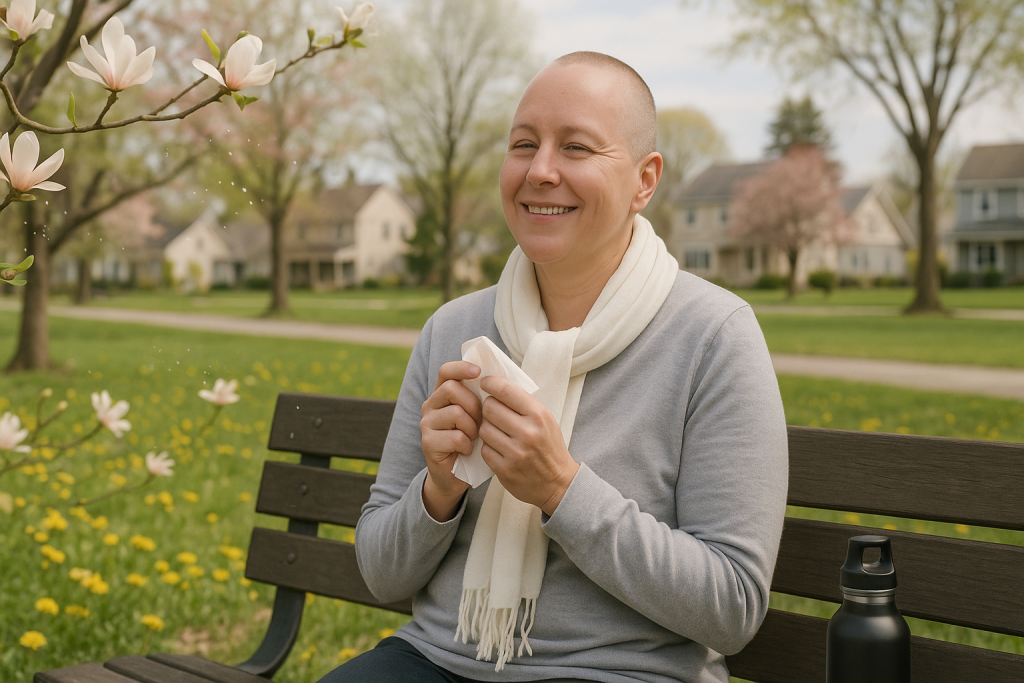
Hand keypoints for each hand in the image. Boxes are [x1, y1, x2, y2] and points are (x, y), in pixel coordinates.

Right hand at [419, 361, 480, 520]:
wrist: (457, 475)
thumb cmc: (473, 441)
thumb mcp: (478, 416)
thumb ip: (481, 398)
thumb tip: (499, 380)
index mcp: (442, 394)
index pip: (446, 371)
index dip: (461, 368)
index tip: (478, 372)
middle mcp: (430, 405)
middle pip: (452, 389)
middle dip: (473, 404)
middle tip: (480, 421)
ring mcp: (427, 424)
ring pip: (455, 413)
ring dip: (472, 427)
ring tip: (474, 437)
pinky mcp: (428, 442)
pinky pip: (455, 437)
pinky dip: (467, 445)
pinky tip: (467, 450)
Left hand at [478, 375, 579, 515]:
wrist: (558, 483)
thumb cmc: (549, 447)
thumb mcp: (545, 420)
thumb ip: (523, 404)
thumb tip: (496, 385)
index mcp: (539, 415)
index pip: (506, 390)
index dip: (490, 383)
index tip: (485, 383)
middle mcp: (527, 432)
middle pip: (489, 408)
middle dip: (488, 408)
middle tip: (493, 412)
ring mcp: (516, 453)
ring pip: (484, 429)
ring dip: (487, 429)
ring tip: (498, 432)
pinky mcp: (505, 470)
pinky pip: (484, 449)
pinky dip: (488, 447)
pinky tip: (499, 448)